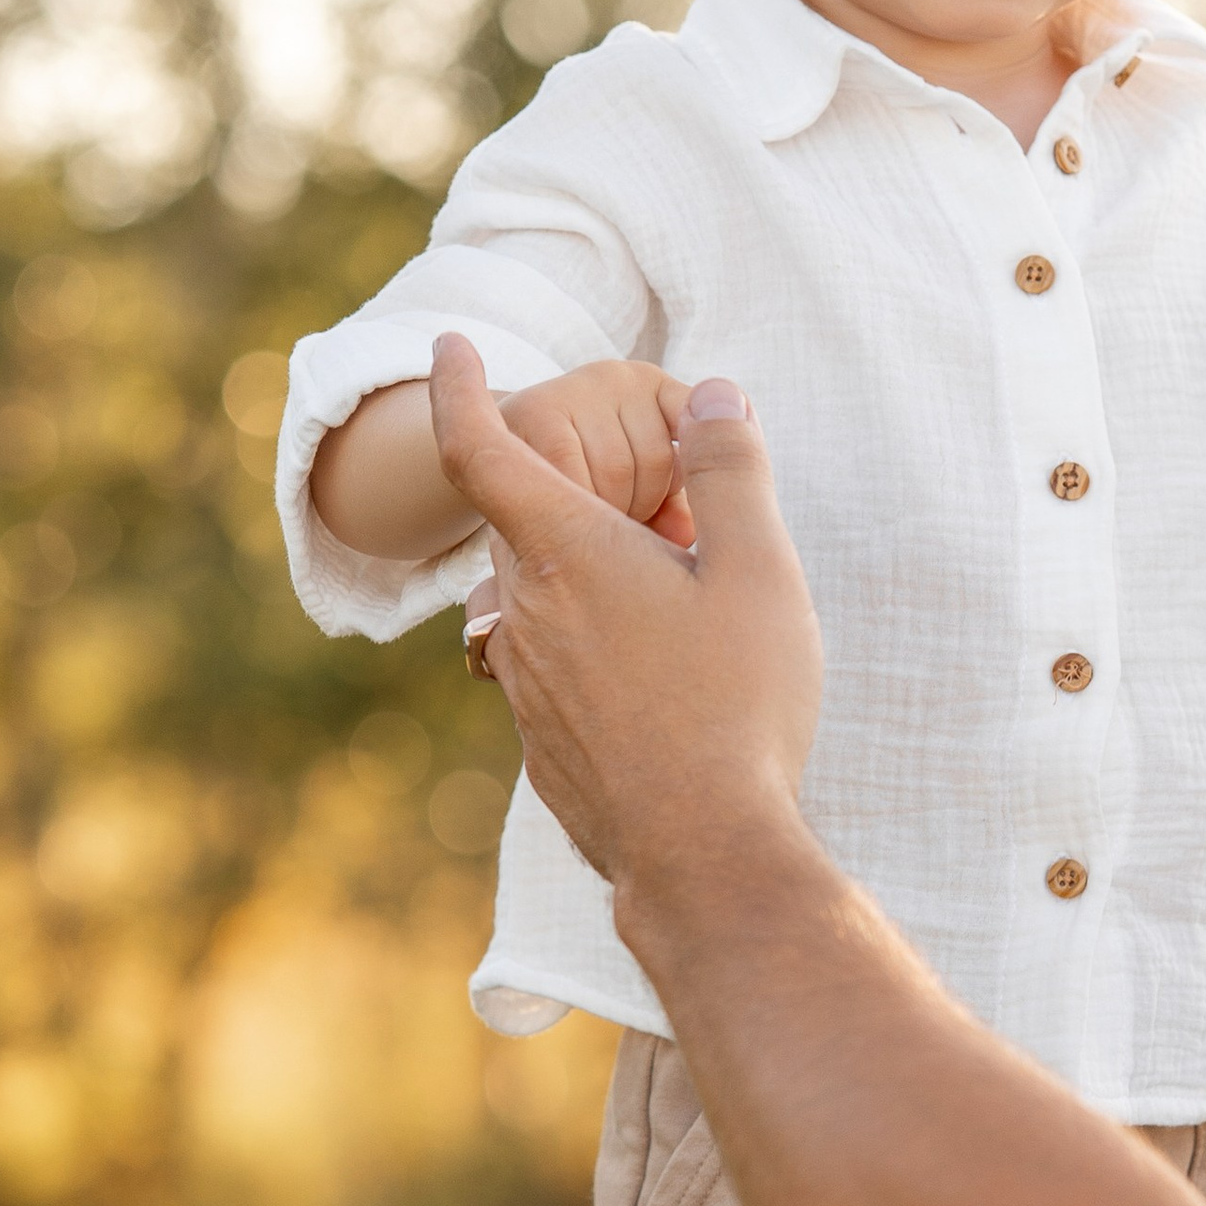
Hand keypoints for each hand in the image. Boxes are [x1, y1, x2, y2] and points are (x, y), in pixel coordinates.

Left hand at [429, 339, 822, 891]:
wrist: (703, 859)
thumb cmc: (735, 709)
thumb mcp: (756, 571)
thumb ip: (728, 472)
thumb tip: (710, 396)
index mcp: (563, 553)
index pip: (480, 446)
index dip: (457, 388)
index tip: (448, 346)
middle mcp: (523, 613)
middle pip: (533, 520)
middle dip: (596, 497)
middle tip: (684, 519)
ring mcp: (527, 684)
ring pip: (549, 597)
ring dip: (604, 578)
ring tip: (697, 609)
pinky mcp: (545, 743)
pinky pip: (563, 664)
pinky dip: (606, 644)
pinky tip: (678, 684)